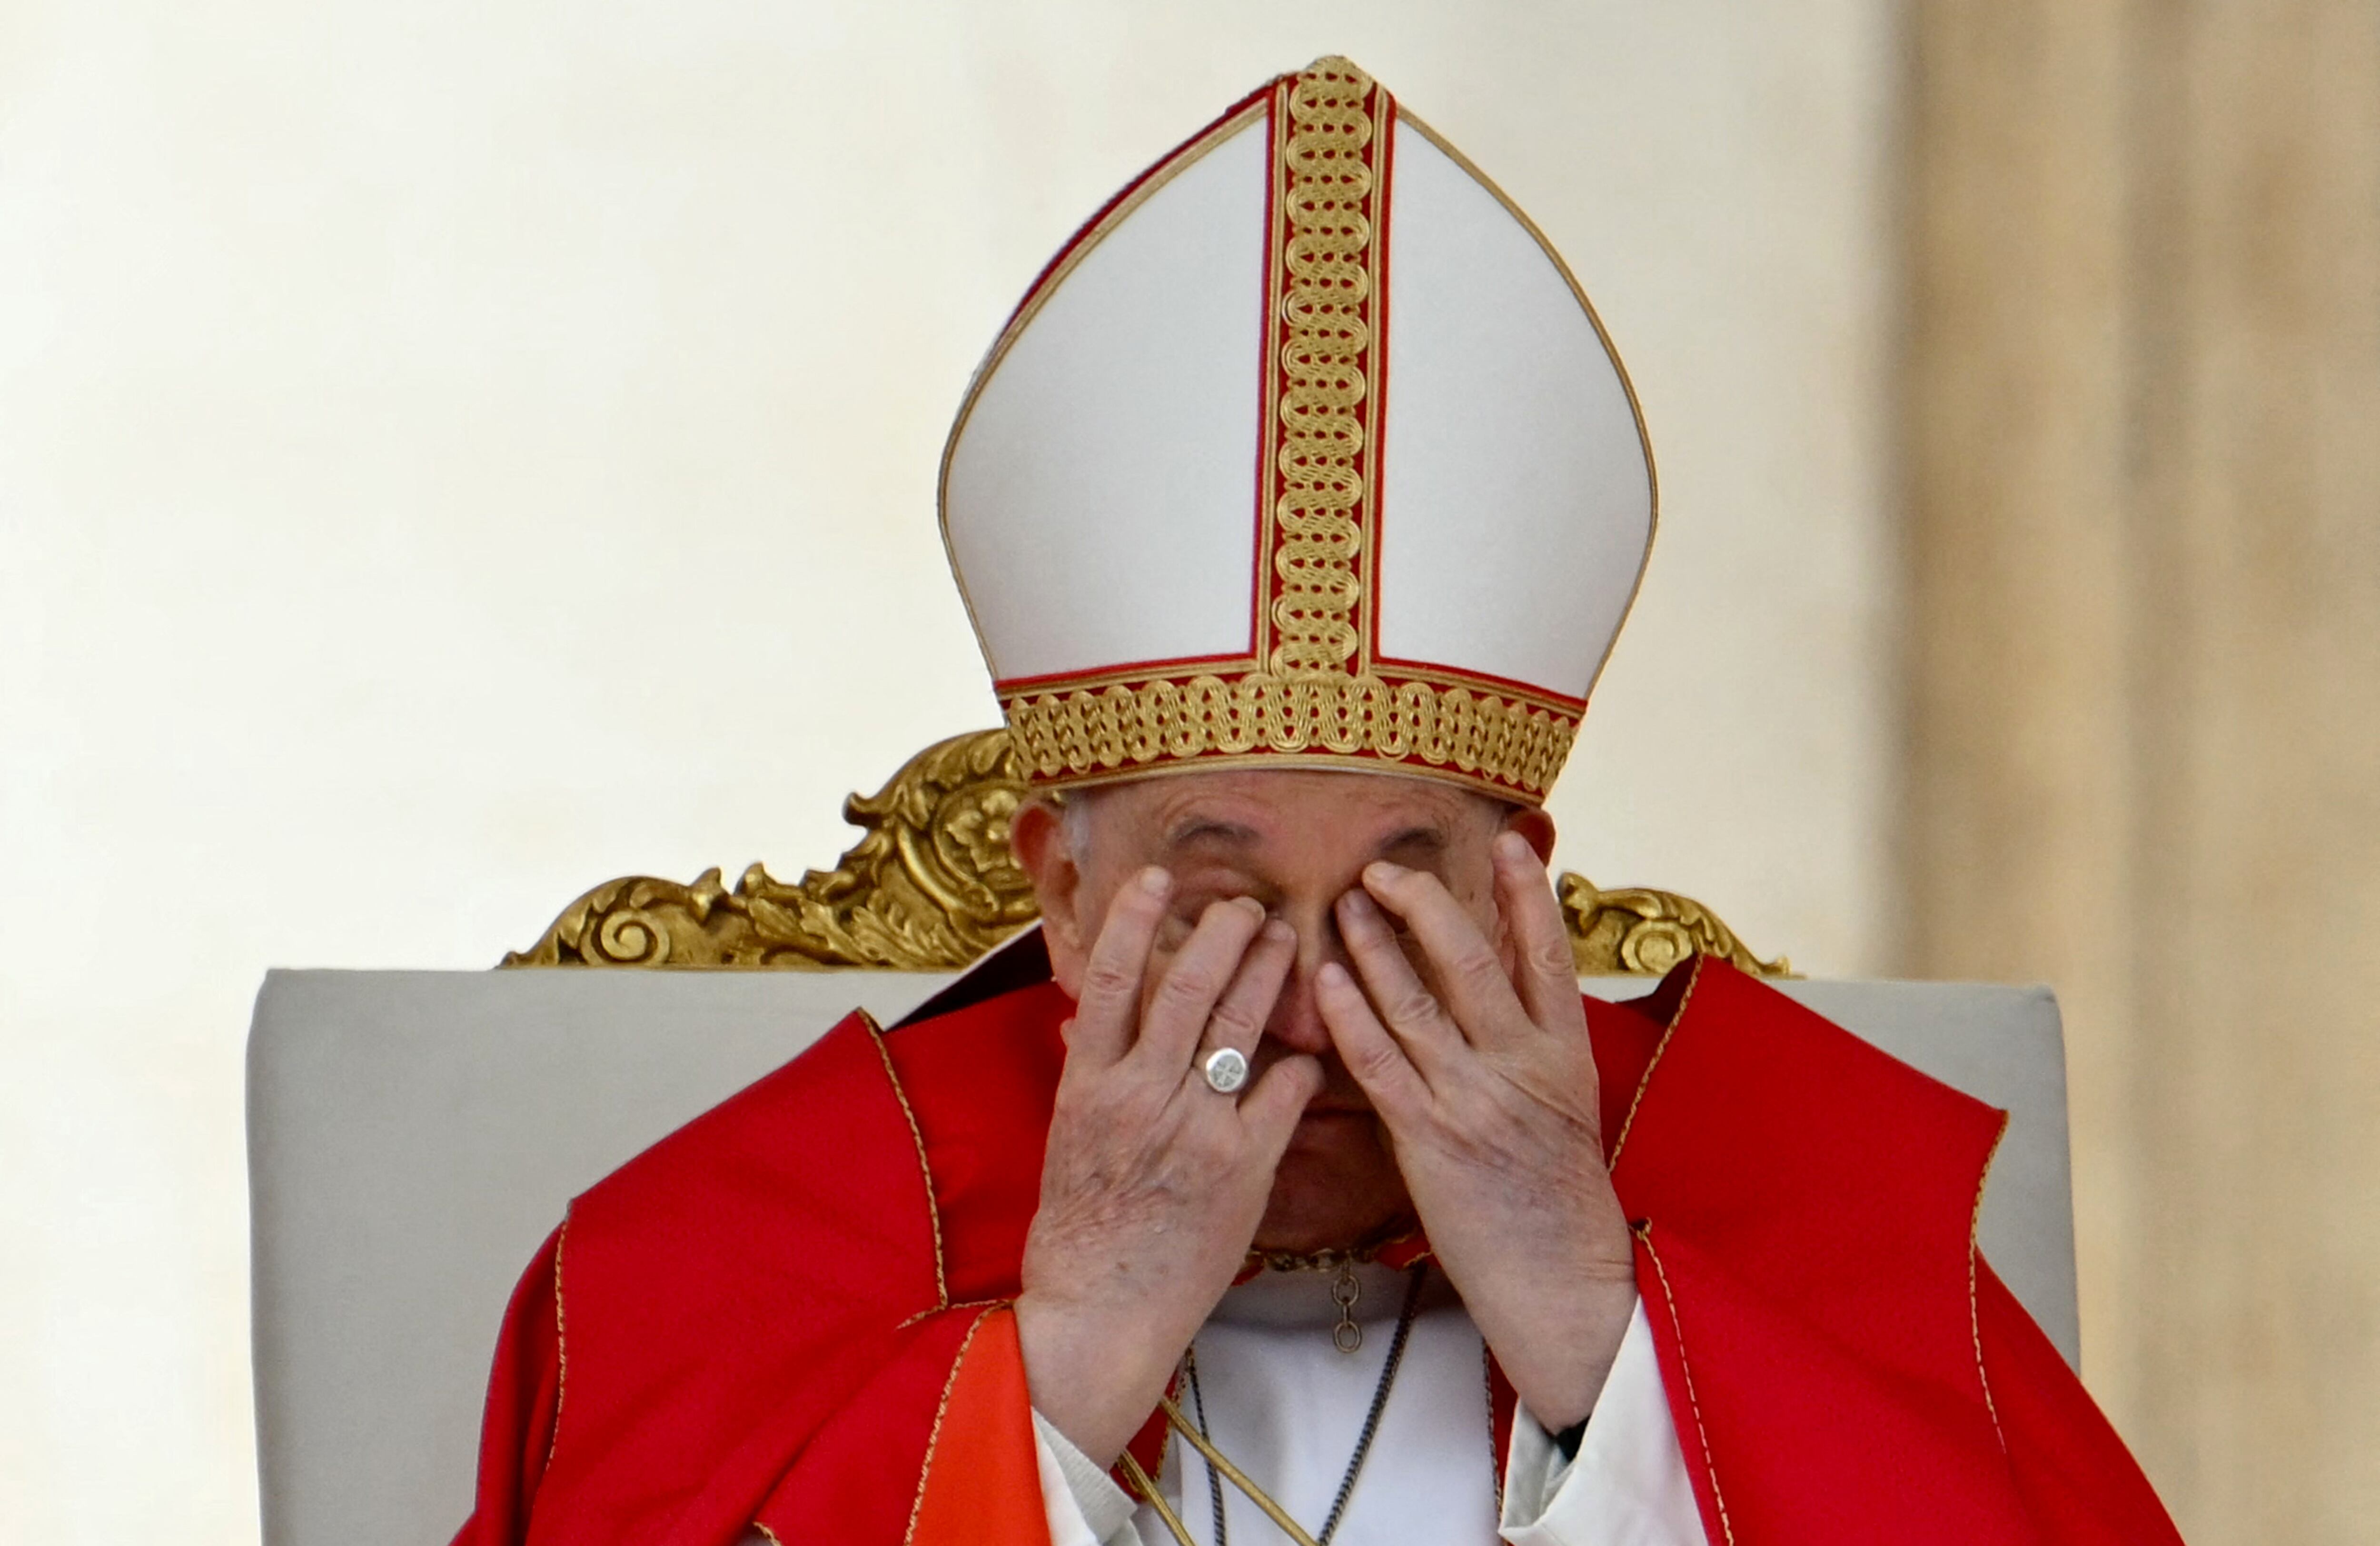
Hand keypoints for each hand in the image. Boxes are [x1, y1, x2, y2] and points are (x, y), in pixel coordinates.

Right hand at [1015, 867, 1324, 1465]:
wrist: (1101, 1313)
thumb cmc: (1080, 1229)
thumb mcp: (1066, 1138)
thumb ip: (1086, 1074)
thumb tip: (1082, 1017)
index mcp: (1088, 1085)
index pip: (1111, 981)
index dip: (1136, 921)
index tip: (1158, 877)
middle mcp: (1140, 1096)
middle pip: (1185, 989)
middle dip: (1222, 935)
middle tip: (1249, 903)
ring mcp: (1194, 1129)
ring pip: (1237, 1027)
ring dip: (1267, 973)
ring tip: (1288, 936)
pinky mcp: (1242, 1168)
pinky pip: (1283, 1094)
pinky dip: (1300, 1062)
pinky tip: (1312, 1046)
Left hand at [1315, 832, 1636, 1429]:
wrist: (1562, 1283)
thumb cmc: (1558, 1199)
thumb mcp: (1565, 1105)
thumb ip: (1535, 1042)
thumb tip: (1510, 981)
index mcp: (1565, 1053)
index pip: (1549, 954)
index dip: (1527, 895)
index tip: (1508, 842)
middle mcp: (1521, 1065)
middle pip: (1471, 960)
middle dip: (1425, 904)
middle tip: (1383, 868)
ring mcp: (1473, 1098)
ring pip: (1417, 1000)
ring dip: (1375, 945)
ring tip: (1345, 902)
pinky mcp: (1429, 1136)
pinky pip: (1380, 1062)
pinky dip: (1351, 1014)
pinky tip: (1326, 979)